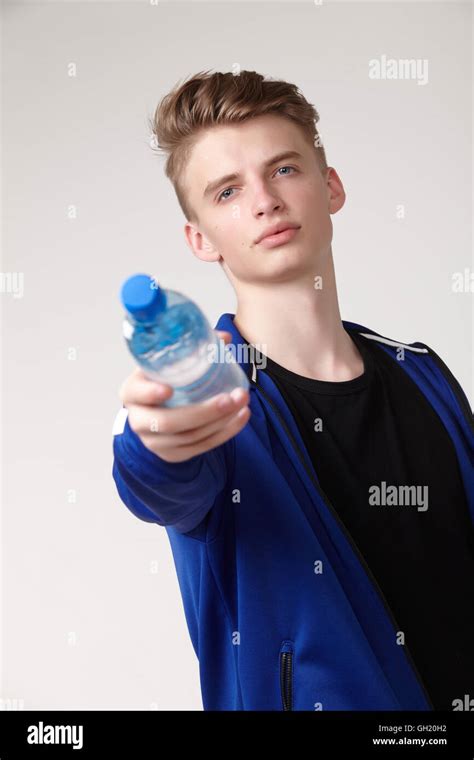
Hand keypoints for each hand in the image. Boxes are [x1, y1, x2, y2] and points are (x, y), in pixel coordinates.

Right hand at [118, 330, 250, 461]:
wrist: (155, 413)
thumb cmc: (162, 381)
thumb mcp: (168, 364)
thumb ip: (192, 349)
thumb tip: (224, 338)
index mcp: (132, 392)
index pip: (136, 394)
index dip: (150, 393)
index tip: (168, 388)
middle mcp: (139, 420)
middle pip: (168, 422)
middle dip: (204, 412)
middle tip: (230, 398)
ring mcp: (155, 442)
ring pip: (190, 437)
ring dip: (221, 421)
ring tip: (242, 402)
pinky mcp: (173, 455)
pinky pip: (202, 447)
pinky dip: (225, 433)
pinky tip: (241, 417)